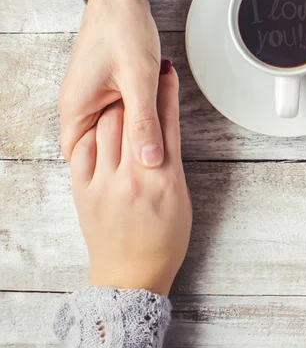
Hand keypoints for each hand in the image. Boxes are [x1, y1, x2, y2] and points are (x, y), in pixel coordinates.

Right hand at [59, 0, 163, 166]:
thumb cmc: (124, 31)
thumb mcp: (139, 80)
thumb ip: (144, 122)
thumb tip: (150, 160)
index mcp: (75, 108)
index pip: (80, 156)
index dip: (107, 165)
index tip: (134, 168)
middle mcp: (77, 104)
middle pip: (98, 144)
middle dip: (124, 148)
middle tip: (153, 148)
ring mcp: (90, 95)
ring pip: (111, 128)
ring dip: (133, 128)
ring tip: (156, 126)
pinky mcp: (103, 87)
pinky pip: (118, 111)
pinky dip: (136, 112)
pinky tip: (154, 108)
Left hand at [70, 63, 191, 295]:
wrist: (131, 275)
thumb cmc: (164, 240)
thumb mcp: (180, 199)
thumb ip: (171, 164)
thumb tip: (163, 136)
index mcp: (164, 178)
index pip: (166, 124)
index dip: (168, 93)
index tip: (168, 72)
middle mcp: (133, 176)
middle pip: (133, 119)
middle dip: (139, 93)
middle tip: (142, 78)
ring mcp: (105, 183)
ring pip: (106, 128)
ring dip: (115, 108)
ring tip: (121, 98)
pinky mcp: (83, 191)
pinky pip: (84, 149)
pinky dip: (93, 133)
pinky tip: (99, 128)